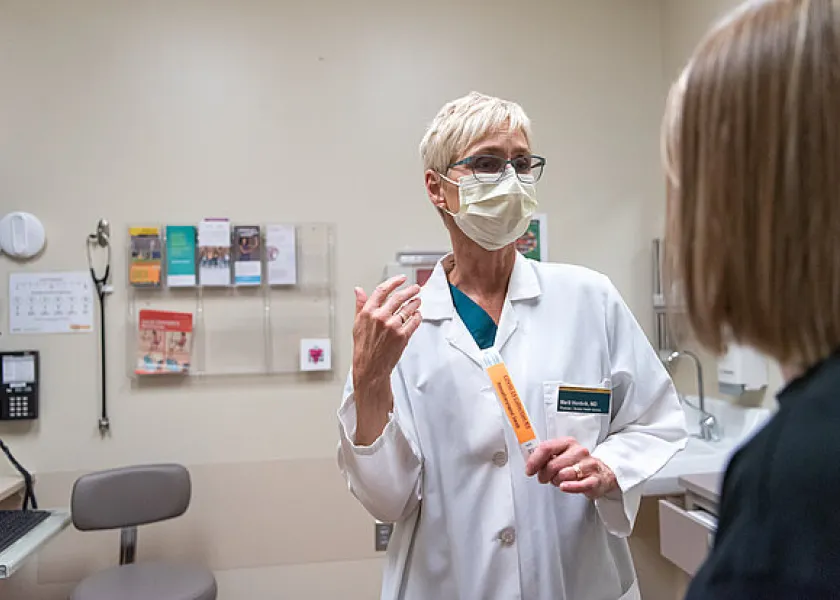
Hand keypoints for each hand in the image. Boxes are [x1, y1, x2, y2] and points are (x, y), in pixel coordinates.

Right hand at [352, 275, 421, 389]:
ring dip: (415, 303)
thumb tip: (358, 290)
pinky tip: (418, 314)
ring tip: (418, 301)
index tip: (401, 279)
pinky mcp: (402, 335)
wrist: (370, 367)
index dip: (393, 282)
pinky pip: (414, 321)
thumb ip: (360, 305)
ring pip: (408, 308)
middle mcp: (380, 317)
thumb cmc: (363, 347)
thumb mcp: (357, 323)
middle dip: (410, 291)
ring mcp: (392, 326)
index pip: (382, 290)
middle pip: (399, 297)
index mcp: (368, 312)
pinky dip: (418, 316)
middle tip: (415, 288)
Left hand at [525, 437, 617, 499]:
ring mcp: (588, 465)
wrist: (602, 473)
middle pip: (552, 465)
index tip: (529, 470)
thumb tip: (530, 462)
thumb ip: (546, 456)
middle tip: (545, 478)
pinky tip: (564, 486)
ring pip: (563, 475)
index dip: (534, 461)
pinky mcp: (595, 480)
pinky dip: (570, 487)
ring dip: (557, 482)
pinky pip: (580, 485)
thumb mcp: (562, 455)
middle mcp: (579, 451)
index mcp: (568, 443)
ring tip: (560, 481)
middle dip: (544, 475)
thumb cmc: (576, 464)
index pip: (546, 448)